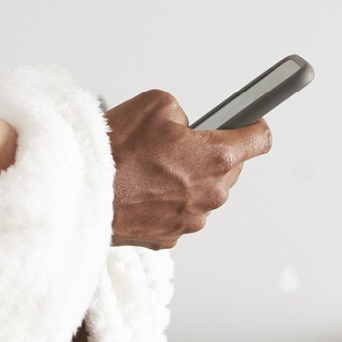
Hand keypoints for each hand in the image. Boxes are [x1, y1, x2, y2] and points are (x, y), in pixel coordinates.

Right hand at [104, 90, 271, 248]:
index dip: (255, 125)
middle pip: (229, 169)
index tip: (252, 122)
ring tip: (151, 168)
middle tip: (176, 144)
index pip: (259, 140)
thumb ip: (183, 112)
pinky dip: (166, 200)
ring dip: (187, 179)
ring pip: (203, 193)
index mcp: (215, 158)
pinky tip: (142, 188)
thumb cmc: (115, 152)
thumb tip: (185, 125)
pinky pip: (179, 213)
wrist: (82, 192)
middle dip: (209, 154)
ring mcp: (191, 220)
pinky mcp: (170, 237)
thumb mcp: (155, 104)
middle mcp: (210, 194)